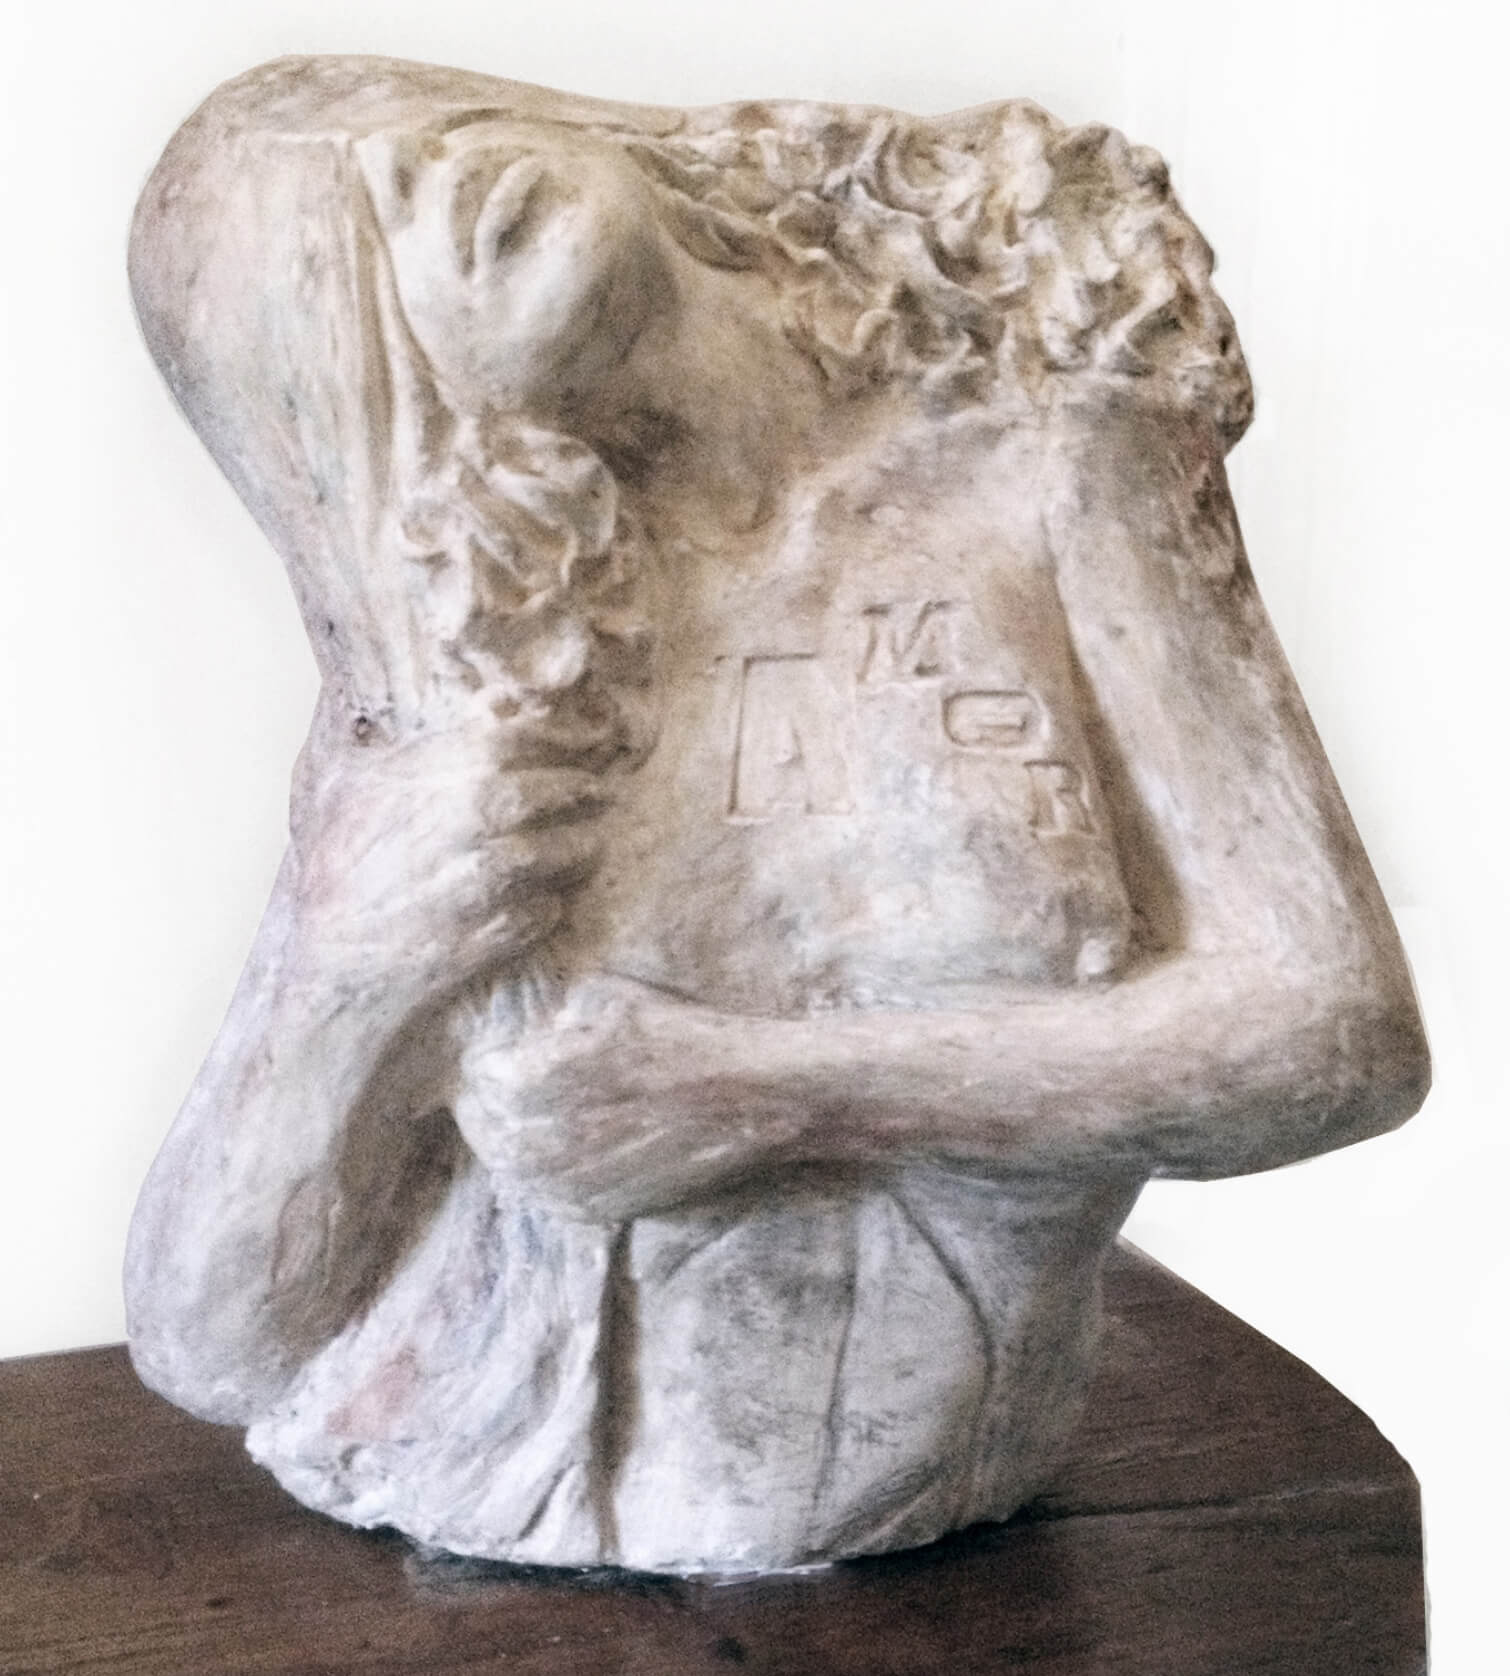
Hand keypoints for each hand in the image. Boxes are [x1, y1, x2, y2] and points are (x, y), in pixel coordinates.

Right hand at [285, 695, 606, 997]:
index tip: (587, 742)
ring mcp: (496, 877)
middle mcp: (482, 817)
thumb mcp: (354, 781)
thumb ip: (414, 738)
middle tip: (596, 793)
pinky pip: (552, 909)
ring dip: (581, 847)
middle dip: (585, 791)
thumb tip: (482, 702)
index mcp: (453, 769)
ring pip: (571, 851)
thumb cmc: (336, 866)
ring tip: (585, 846)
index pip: (535, 736)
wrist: (333, 961)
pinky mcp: (503, 931)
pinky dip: (553, 903)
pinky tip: (546, 899)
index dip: (567, 737)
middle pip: (566, 791)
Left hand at [452, 974, 818, 1221]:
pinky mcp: (598, 1208)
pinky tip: (561, 1148)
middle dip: (489, 1102)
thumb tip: (517, 1024)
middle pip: (482, 1126)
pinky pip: (544, 1196)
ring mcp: (567, 1183)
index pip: (475, 1075)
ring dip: (510, 1141)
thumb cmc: (684, 1037)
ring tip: (533, 1114)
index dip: (485, 1058)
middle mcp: (537, 1141)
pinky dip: (542, 1174)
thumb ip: (550, 1015)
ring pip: (507, 1167)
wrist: (751, 1099)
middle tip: (507, 1081)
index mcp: (530, 1080)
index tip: (499, 1048)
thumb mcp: (608, 999)